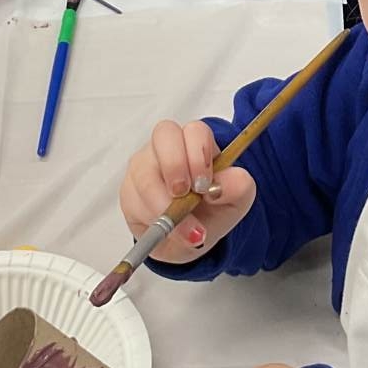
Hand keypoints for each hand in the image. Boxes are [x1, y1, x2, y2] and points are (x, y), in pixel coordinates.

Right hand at [118, 119, 255, 263]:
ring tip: (183, 227)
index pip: (194, 131)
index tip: (206, 185)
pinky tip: (166, 231)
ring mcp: (144, 166)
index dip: (199, 154)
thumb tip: (222, 184)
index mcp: (196, 143)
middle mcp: (167, 148)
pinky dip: (151, 219)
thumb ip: (238, 187)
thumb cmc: (212, 210)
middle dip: (175, 166)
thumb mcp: (236, 202)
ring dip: (163, 203)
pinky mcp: (128, 191)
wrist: (190, 237)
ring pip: (143, 172)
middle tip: (184, 195)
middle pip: (163, 136)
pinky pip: (132, 199)